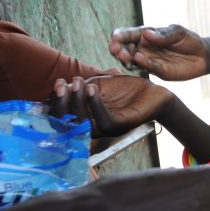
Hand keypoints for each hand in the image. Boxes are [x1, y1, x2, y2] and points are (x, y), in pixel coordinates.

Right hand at [49, 75, 173, 137]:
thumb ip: (81, 87)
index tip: (58, 83)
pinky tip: (92, 89)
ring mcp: (107, 128)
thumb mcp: (99, 85)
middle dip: (62, 102)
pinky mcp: (121, 125)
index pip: (63, 115)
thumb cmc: (125, 89)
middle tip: (62, 83)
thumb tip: (60, 86)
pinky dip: (95, 104)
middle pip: (69, 122)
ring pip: (84, 121)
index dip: (56, 101)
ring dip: (77, 101)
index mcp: (86, 117)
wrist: (153, 93)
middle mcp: (93, 126)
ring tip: (77, 83)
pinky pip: (103, 119)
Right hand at [109, 25, 207, 80]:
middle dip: (118, 49)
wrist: (202, 55)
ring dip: (126, 58)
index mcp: (145, 35)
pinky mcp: (158, 71)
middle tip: (116, 50)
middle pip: (125, 49)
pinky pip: (148, 68)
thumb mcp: (178, 32)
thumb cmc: (188, 40)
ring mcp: (149, 61)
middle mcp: (143, 48)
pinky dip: (143, 64)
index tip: (115, 37)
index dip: (120, 36)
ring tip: (124, 55)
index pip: (128, 35)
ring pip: (132, 61)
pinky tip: (138, 59)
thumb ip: (163, 35)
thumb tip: (146, 34)